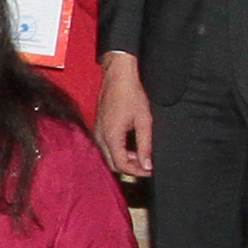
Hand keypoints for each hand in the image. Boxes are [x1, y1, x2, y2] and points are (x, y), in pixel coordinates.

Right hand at [95, 54, 153, 182]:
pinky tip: (130, 147)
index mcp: (111, 136)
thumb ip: (145, 145)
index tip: (149, 170)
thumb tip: (147, 165)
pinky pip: (106, 148)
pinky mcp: (99, 128)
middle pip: (112, 164)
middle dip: (130, 168)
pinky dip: (118, 152)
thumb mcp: (144, 121)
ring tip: (140, 156)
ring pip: (108, 157)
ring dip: (123, 160)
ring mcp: (98, 132)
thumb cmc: (131, 94)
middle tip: (146, 166)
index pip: (121, 164)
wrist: (118, 77)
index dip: (136, 171)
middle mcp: (101, 136)